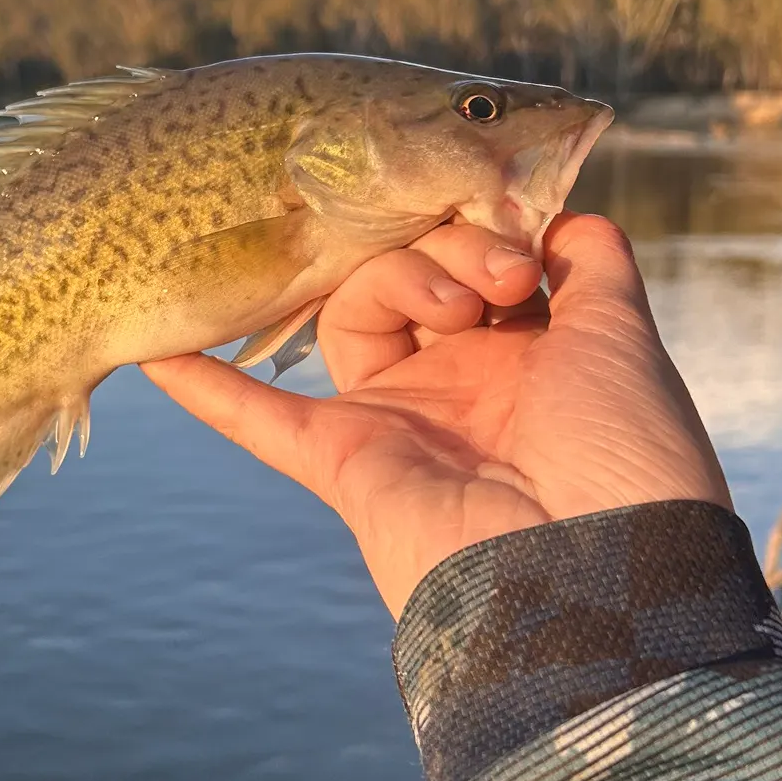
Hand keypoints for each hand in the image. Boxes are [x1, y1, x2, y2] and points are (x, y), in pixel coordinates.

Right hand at [143, 214, 730, 617]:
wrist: (598, 570)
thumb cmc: (623, 449)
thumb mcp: (625, 336)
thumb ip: (595, 264)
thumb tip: (563, 210)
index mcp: (522, 357)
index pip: (474, 262)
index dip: (489, 233)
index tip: (521, 233)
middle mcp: (456, 385)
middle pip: (408, 278)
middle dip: (446, 253)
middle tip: (495, 280)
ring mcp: (397, 422)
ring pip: (351, 315)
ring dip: (388, 283)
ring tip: (444, 305)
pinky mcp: (345, 461)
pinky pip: (260, 420)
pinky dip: (208, 387)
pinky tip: (155, 350)